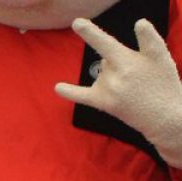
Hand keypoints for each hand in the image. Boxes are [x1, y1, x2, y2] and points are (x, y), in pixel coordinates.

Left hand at [56, 18, 181, 165]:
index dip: (90, 32)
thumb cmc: (164, 84)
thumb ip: (150, 39)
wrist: (164, 117)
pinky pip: (81, 95)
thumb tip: (139, 23)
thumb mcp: (162, 58)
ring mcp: (106, 90)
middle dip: (119, 62)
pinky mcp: (102, 103)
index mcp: (126, 62)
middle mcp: (112, 76)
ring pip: (101, 73)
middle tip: (138, 76)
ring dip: (112, 76)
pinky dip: (69, 92)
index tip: (77, 22)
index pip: (104, 43)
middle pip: (106, 59)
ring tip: (131, 88)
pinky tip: (57, 87)